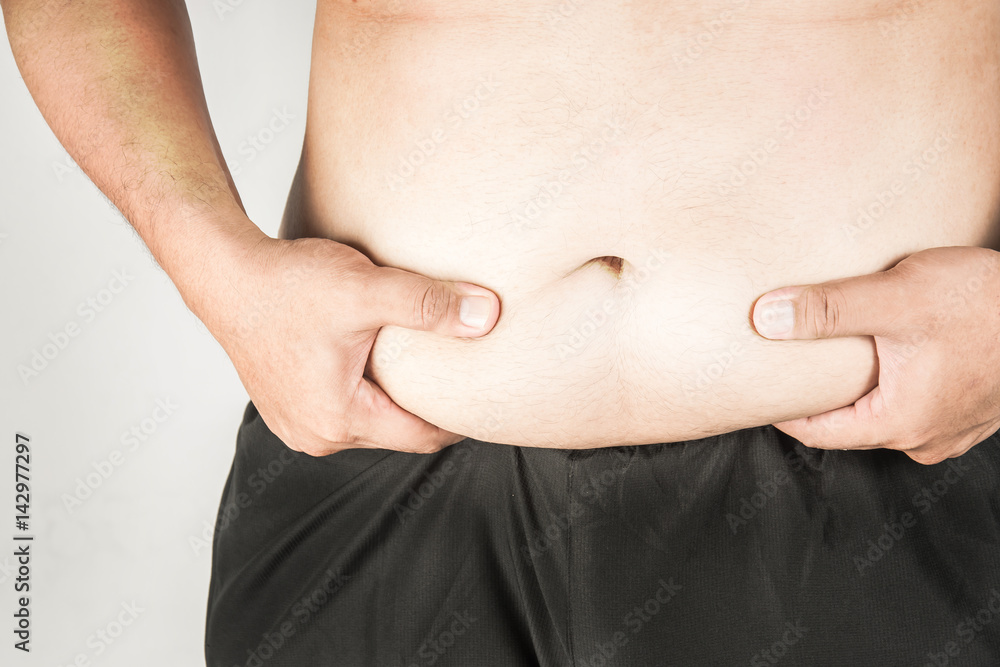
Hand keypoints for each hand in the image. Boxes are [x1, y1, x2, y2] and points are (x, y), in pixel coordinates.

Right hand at [209, 236, 499, 455]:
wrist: (224, 273)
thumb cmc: (285, 285)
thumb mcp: (366, 291)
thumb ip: (429, 304)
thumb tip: (488, 315)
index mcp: (338, 421)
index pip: (423, 436)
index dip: (461, 419)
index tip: (487, 396)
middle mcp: (315, 435)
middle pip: (398, 433)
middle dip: (430, 408)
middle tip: (463, 378)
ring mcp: (297, 425)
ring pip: (371, 422)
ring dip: (396, 399)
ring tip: (425, 367)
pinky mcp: (287, 406)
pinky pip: (344, 410)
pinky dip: (368, 392)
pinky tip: (380, 360)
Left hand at [750, 246, 999, 464]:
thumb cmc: (988, 305)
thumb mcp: (897, 297)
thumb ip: (829, 308)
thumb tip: (766, 317)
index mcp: (898, 424)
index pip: (815, 432)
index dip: (780, 407)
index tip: (757, 386)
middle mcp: (924, 438)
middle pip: (847, 424)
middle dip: (817, 395)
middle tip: (787, 363)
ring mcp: (952, 428)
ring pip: (882, 413)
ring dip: (858, 388)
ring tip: (832, 354)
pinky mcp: (971, 409)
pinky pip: (914, 402)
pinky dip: (892, 382)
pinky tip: (886, 351)